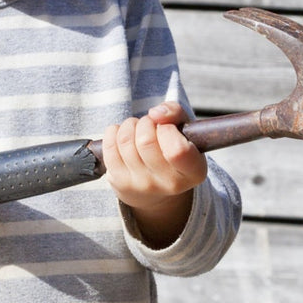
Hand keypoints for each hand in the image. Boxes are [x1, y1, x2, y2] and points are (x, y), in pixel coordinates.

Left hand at [101, 102, 206, 246]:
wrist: (156, 190)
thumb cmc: (173, 150)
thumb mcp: (184, 131)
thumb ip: (176, 113)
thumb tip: (155, 113)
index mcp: (194, 172)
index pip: (177, 151)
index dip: (167, 129)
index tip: (167, 127)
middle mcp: (169, 183)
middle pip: (145, 141)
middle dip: (146, 123)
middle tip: (151, 125)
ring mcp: (142, 185)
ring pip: (125, 140)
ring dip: (130, 125)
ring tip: (138, 129)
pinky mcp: (120, 182)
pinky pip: (109, 146)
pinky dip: (114, 131)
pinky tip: (124, 136)